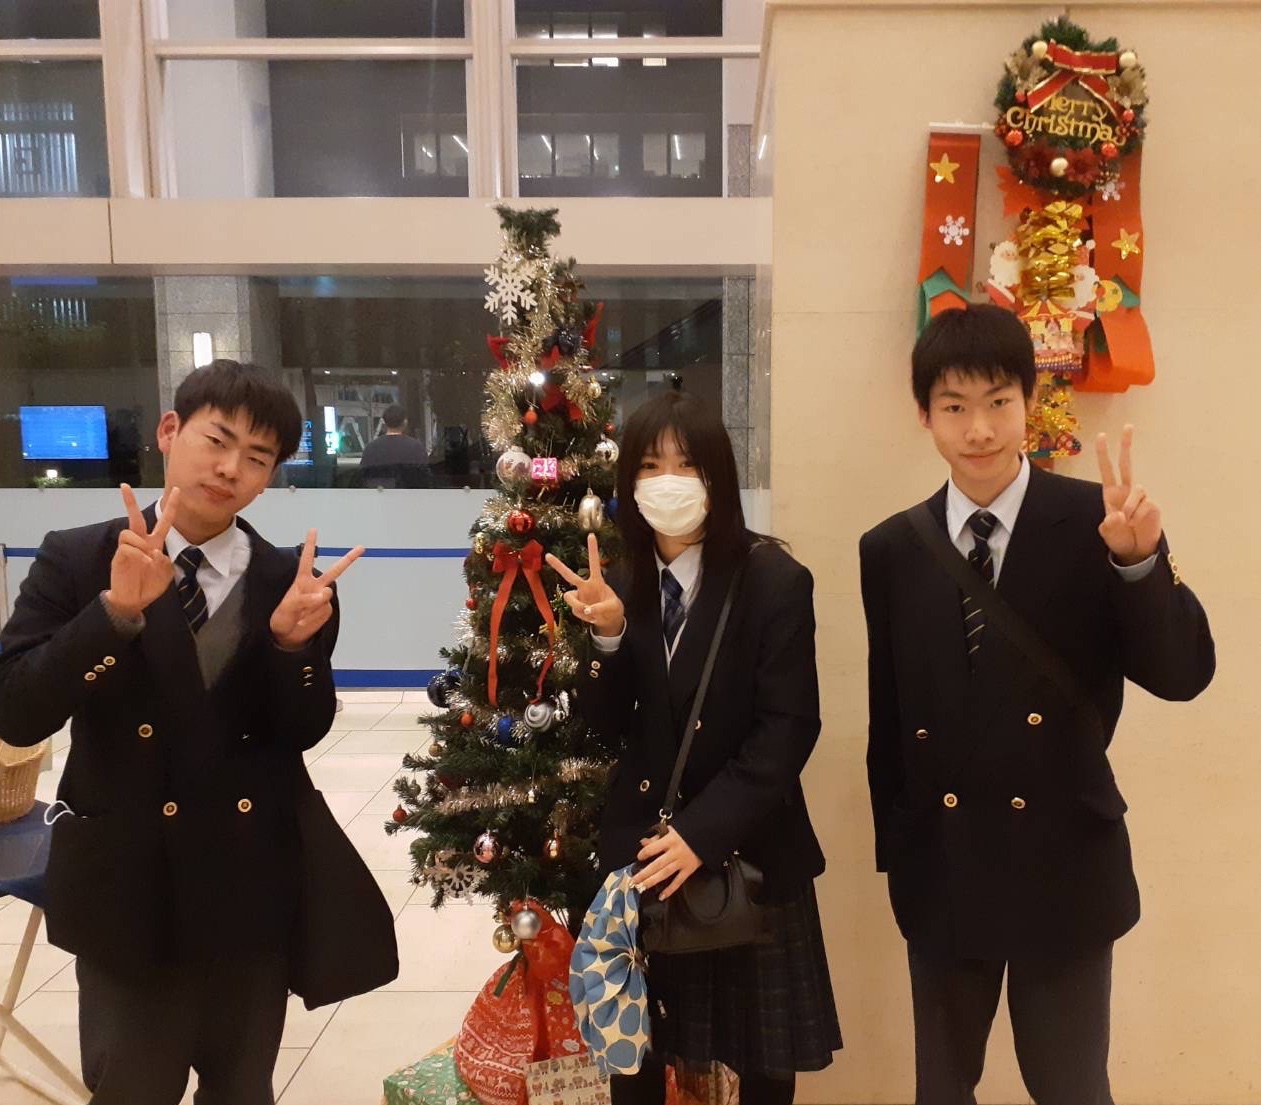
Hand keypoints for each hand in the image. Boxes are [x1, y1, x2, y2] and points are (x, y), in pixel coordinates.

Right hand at [104, 484, 181, 620]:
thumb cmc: (149, 586)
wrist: (133, 600)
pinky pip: (128, 548)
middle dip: (129, 502)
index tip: (175, 490)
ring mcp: (128, 548)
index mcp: (155, 543)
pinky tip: (142, 564)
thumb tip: (154, 552)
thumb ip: (165, 562)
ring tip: (146, 561)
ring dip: (141, 545)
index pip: (165, 522)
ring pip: (130, 533)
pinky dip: (138, 555)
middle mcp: (141, 542)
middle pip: (136, 518)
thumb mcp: (166, 575)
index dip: (171, 506)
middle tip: (124, 486)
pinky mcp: (118, 556)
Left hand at [270, 530, 363, 649]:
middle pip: (334, 571)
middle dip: (348, 559)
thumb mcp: (287, 608)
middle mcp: (315, 586)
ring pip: (325, 597)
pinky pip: (325, 610)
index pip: (306, 560)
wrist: (287, 636)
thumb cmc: (282, 618)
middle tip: (361, 547)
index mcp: (302, 581)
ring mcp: (322, 599)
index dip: (309, 545)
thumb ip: (305, 599)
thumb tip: (325, 593)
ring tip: (300, 616)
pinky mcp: (326, 610)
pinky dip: (315, 617)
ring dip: (312, 607)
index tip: (313, 530)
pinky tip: (306, 621)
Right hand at [545, 533, 624, 636]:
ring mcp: (579, 597)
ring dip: (577, 605)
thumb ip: (600, 608)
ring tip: (590, 612)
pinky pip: (576, 611)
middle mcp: (585, 586)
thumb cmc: (613, 609)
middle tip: (548, 555)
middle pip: (569, 575)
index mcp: (597, 581)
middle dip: (558, 565)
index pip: (594, 563)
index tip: (591, 534)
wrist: (609, 620)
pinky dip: (584, 616)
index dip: (593, 549)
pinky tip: (591, 617)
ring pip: (569, 598)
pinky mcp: (575, 608)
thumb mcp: (613, 607)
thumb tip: (586, 609)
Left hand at [634, 826, 701, 899]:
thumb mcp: (671, 830)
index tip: (638, 858)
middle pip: (657, 864)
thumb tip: (643, 843)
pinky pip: (678, 881)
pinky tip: (662, 896)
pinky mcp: (689, 870)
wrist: (707, 836)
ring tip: (642, 887)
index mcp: (669, 841)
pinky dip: (670, 889)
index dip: (644, 853)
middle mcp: (674, 853)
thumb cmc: (687, 832)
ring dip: (652, 881)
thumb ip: (656, 838)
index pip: (653, 848)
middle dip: (644, 873)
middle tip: (634, 880)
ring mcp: (682, 862)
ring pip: (665, 874)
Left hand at [1095, 425, 1161, 565]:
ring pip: (1136, 490)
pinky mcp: (1152, 505)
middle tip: (1127, 426)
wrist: (1135, 550)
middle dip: (1126, 445)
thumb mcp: (1108, 533)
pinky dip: (1138, 516)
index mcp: (1110, 494)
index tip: (1100, 436)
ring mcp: (1140, 497)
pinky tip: (1136, 524)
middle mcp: (1126, 491)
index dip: (1103, 454)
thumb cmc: (1119, 538)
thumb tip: (1119, 515)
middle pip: (1126, 463)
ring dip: (1130, 507)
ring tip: (1127, 521)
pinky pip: (1145, 505)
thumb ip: (1110, 525)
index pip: (1107, 470)